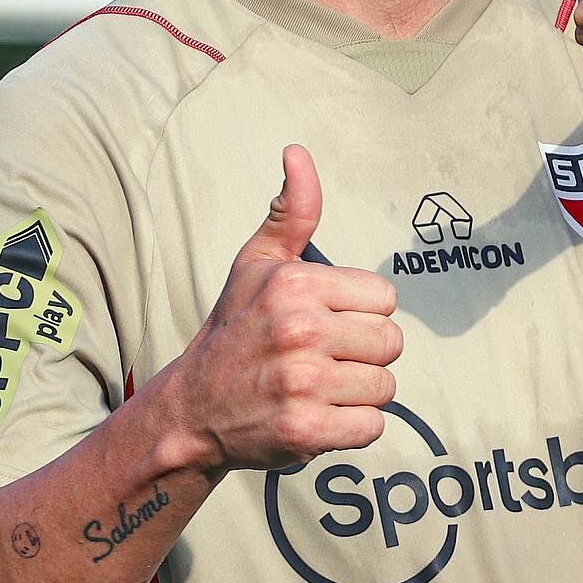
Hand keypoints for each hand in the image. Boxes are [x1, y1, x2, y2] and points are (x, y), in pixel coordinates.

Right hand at [176, 145, 402, 471]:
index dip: (361, 313)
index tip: (329, 322)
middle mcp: (300, 330)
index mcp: (295, 284)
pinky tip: (321, 415)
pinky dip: (353, 427)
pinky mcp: (305, 431)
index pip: (384, 297)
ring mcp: (302, 384)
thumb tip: (297, 152)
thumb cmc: (235, 330)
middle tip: (326, 358)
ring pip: (385, 386)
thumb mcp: (257, 264)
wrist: (191, 410)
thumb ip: (292, 211)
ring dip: (359, 392)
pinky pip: (371, 426)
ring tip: (321, 387)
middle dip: (365, 353)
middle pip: (391, 342)